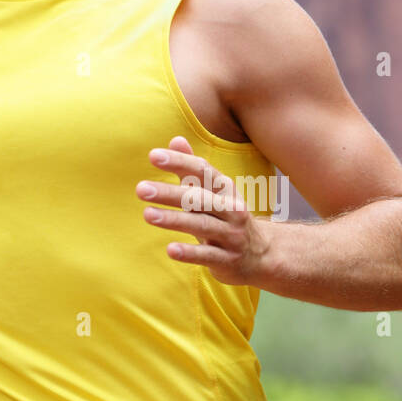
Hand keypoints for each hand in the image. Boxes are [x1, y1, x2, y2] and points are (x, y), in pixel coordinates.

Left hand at [136, 135, 273, 285]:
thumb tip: (175, 140)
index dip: (180, 161)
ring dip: (174, 220)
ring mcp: (231, 235)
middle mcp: (232, 210)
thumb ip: (193, 170)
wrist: (260, 255)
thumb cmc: (226, 218)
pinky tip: (170, 249)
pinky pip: (207, 255)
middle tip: (141, 189)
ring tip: (148, 214)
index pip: (202, 170)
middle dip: (170, 193)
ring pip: (202, 225)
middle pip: (199, 198)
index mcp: (225, 190)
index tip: (153, 155)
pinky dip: (189, 253)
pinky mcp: (227, 260)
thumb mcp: (213, 193)